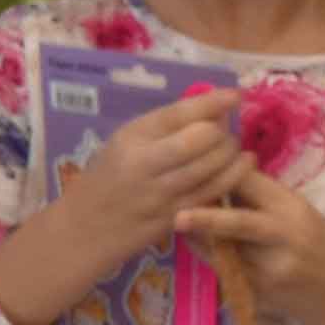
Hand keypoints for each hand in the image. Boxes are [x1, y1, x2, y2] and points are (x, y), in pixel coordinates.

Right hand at [0, 89, 237, 324]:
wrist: (82, 230)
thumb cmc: (102, 181)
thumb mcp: (120, 145)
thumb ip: (158, 130)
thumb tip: (206, 109)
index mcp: (129, 139)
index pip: (177, 114)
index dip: (212, 102)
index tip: (234, 95)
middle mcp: (144, 164)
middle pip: (200, 139)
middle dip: (223, 130)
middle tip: (227, 129)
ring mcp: (160, 193)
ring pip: (211, 166)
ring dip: (231, 152)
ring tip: (234, 146)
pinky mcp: (173, 217)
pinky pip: (212, 192)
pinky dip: (233, 175)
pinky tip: (242, 165)